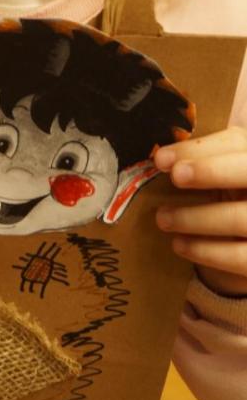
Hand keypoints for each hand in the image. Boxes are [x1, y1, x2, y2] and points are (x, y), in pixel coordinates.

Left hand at [154, 126, 246, 296]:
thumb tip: (164, 153)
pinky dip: (207, 251)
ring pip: (239, 218)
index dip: (199, 149)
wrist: (243, 237)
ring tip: (162, 218)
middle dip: (211, 171)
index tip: (162, 158)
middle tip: (175, 176)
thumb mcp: (221, 170)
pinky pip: (240, 256)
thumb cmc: (227, 194)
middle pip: (246, 171)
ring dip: (195, 218)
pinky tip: (179, 244)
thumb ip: (203, 156)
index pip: (237, 143)